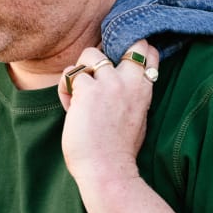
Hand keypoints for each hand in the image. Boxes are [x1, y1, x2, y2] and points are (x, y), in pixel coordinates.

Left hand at [58, 40, 157, 188]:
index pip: (147, 51)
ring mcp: (109, 83)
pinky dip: (65, 89)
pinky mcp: (88, 90)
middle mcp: (130, 81)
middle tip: (94, 78)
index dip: (132, 51)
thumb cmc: (119, 150)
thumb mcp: (137, 116)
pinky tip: (69, 107)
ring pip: (89, 54)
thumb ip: (132, 95)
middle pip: (125, 43)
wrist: (107, 169)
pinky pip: (70, 75)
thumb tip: (120, 82)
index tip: (118, 66)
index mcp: (145, 88)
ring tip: (79, 96)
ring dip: (80, 71)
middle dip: (107, 55)